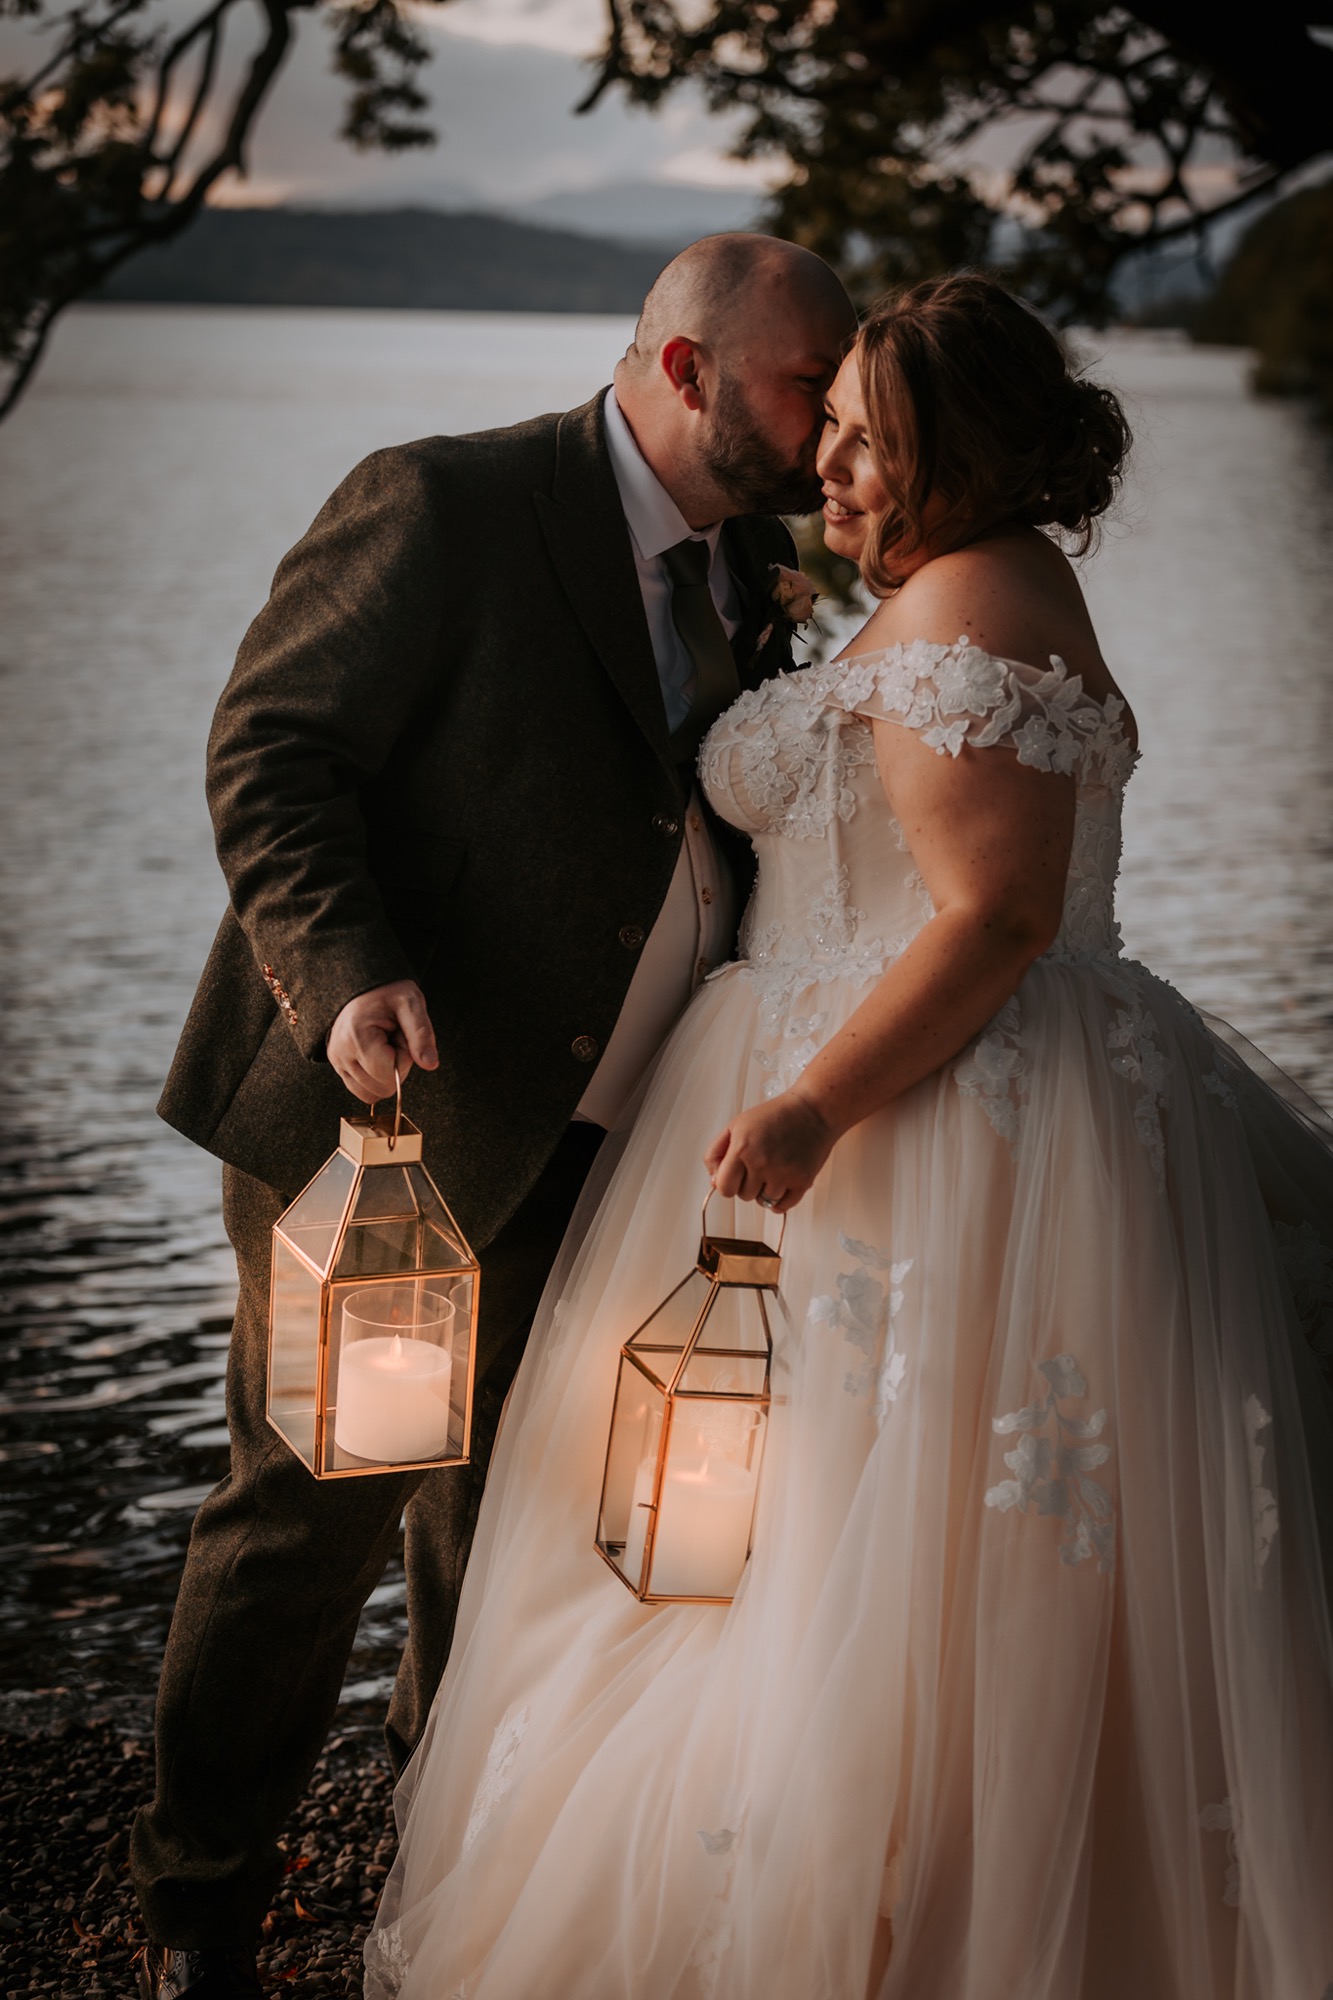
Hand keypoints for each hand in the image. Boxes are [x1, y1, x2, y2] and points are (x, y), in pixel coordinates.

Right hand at [326, 980, 437, 1102]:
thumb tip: (431, 1064)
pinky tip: (376, 1054)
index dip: (404, 1058)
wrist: (365, 987)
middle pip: (382, 1088)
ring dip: (385, 1073)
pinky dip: (375, 1079)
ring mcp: (337, 1062)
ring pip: (373, 1094)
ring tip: (384, 1044)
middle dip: (395, 1066)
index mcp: (357, 1036)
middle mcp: (341, 1052)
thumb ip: (422, 1035)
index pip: (389, 1074)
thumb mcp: (411, 1004)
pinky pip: (363, 1092)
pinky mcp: (338, 1067)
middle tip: (392, 1039)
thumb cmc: (388, 993)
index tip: (399, 1034)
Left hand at [703, 1088, 835, 1213]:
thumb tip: (714, 1182)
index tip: (735, 1175)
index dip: (727, 1183)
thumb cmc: (774, 1115)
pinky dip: (780, 1200)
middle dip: (747, 1183)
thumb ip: (717, 1153)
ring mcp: (783, 1174)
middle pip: (743, 1196)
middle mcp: (762, 1163)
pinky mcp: (802, 1181)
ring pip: (763, 1201)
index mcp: (742, 1148)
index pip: (724, 1187)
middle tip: (759, 1164)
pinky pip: (782, 1207)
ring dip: (765, 1190)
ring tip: (774, 1168)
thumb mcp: (736, 1125)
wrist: (813, 1110)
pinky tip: (781, 1183)